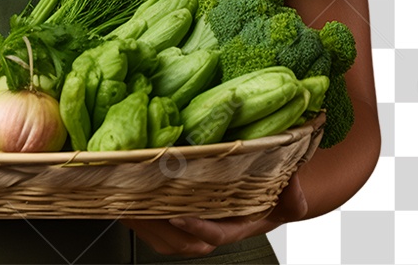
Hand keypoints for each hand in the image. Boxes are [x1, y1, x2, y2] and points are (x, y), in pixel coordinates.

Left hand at [122, 172, 307, 256]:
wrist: (264, 200)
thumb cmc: (273, 199)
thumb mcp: (289, 200)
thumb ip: (293, 196)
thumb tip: (291, 180)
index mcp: (230, 228)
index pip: (210, 233)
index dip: (194, 226)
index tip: (177, 213)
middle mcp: (206, 231)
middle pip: (175, 237)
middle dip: (153, 220)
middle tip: (134, 198)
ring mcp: (189, 227)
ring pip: (159, 234)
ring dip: (140, 217)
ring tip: (123, 194)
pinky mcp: (175, 219)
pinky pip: (152, 225)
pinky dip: (138, 212)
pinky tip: (125, 194)